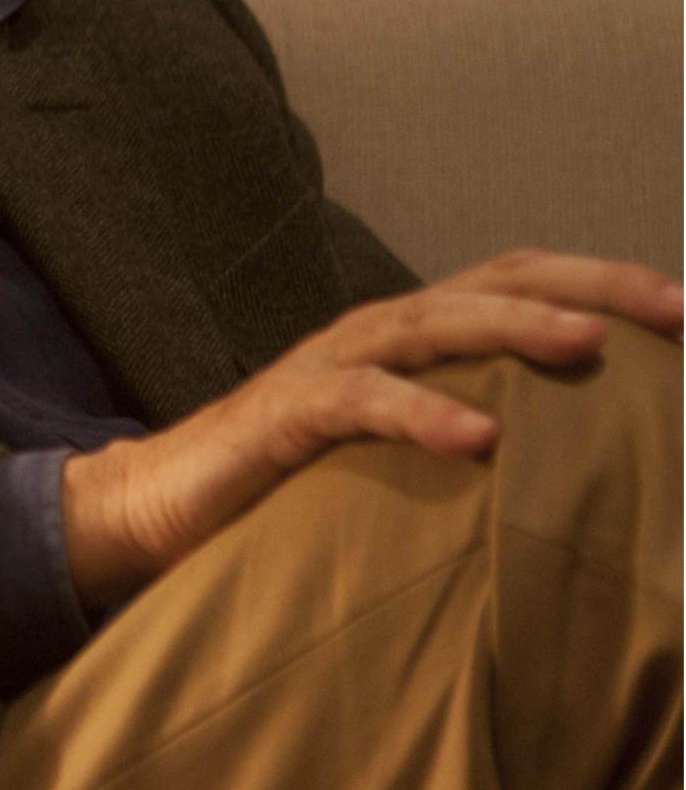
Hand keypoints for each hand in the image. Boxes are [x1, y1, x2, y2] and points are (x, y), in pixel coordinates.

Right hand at [61, 250, 681, 607]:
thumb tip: (581, 468)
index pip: (515, 282)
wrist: (156, 506)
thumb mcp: (393, 455)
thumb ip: (464, 437)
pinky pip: (357, 402)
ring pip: (429, 324)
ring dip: (512, 328)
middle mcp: (374, 335)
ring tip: (585, 345)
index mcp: (408, 339)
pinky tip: (476, 438)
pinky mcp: (282, 416)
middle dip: (588, 288)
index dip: (602, 283)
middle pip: (490, 282)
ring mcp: (325, 368)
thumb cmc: (288, 486)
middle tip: (673, 309)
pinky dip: (419, 412)